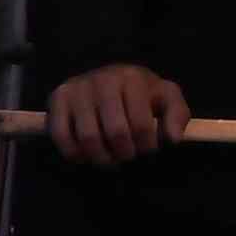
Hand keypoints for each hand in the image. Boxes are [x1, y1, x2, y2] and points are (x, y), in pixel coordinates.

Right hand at [44, 63, 183, 167]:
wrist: (108, 78)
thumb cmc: (141, 94)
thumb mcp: (165, 97)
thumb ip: (177, 115)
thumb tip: (173, 139)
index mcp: (132, 78)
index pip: (142, 125)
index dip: (147, 146)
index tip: (147, 149)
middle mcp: (103, 80)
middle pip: (116, 134)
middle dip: (125, 154)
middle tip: (127, 155)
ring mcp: (78, 89)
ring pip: (89, 139)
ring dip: (101, 158)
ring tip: (109, 158)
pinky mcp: (57, 99)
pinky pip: (61, 137)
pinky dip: (74, 154)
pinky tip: (85, 154)